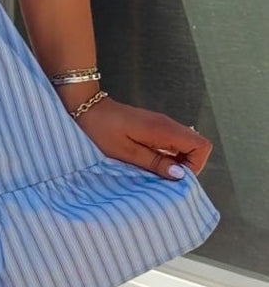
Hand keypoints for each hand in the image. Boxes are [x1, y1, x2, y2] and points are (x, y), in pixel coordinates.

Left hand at [69, 95, 211, 179]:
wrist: (85, 108)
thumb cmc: (101, 130)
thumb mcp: (125, 153)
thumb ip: (154, 163)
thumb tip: (180, 175)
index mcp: (164, 129)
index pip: (201, 146)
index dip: (195, 165)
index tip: (174, 178)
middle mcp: (167, 125)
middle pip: (196, 146)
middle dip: (186, 166)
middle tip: (164, 179)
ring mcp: (161, 125)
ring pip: (184, 146)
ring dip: (175, 162)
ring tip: (154, 172)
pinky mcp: (153, 128)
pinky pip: (170, 143)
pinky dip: (166, 156)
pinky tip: (148, 164)